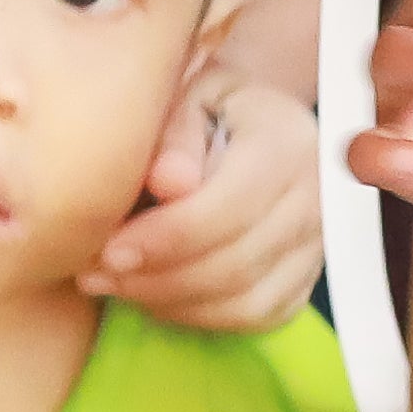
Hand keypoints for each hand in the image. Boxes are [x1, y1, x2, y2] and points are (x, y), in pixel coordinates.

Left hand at [98, 67, 325, 329]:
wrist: (259, 124)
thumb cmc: (212, 107)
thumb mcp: (190, 95)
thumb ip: (177, 134)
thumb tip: (169, 184)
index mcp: (287, 142)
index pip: (230, 207)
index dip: (167, 237)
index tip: (109, 250)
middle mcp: (317, 198)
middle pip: (236, 263)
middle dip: (157, 278)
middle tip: (94, 273)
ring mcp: (318, 245)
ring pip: (245, 301)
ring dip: (171, 302)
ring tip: (114, 284)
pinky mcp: (306, 280)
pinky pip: (256, 317)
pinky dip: (200, 316)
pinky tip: (156, 295)